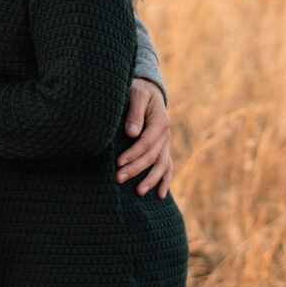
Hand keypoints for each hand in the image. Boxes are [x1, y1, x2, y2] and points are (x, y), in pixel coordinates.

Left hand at [117, 79, 171, 196]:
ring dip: (150, 180)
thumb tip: (132, 133)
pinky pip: (167, 167)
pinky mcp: (163, 149)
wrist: (149, 91)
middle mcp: (165, 135)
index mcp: (160, 121)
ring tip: (138, 192)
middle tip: (118, 178)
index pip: (146, 142)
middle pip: (152, 156)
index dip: (133, 153)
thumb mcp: (137, 94)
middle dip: (135, 169)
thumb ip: (135, 112)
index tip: (118, 162)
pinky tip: (161, 195)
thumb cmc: (139, 91)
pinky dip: (165, 181)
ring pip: (161, 165)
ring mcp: (166, 143)